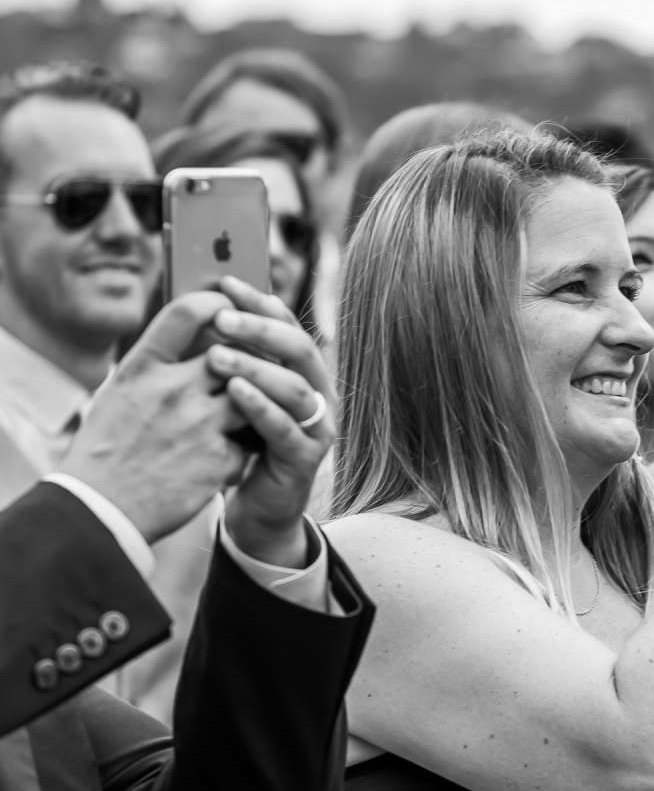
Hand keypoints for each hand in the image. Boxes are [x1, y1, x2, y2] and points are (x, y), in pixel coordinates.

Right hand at [59, 292, 248, 542]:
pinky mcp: (218, 460)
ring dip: (250, 403)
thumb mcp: (118, 393)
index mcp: (141, 368)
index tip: (227, 306)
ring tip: (243, 413)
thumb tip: (192, 338)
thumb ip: (155, 365)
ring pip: (250, 395)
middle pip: (231, 354)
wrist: (100, 508)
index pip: (187, 313)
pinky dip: (241, 448)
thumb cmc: (106, 449)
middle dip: (245, 358)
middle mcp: (172, 390)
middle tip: (251, 364)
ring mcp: (199, 424)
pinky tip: (224, 456)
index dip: (215, 304)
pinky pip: (248, 442)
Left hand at [205, 279, 333, 566]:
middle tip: (221, 318)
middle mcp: (317, 393)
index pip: (285, 323)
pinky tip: (233, 392)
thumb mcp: (231, 394)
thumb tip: (198, 306)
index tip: (225, 282)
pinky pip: (285, 428)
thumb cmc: (237, 444)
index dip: (258, 301)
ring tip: (216, 357)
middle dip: (259, 329)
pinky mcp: (305, 459)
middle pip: (299, 348)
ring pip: (294, 387)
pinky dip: (260, 407)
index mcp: (300, 371)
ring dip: (256, 367)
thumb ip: (228, 358)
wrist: (255, 507)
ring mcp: (317, 427)